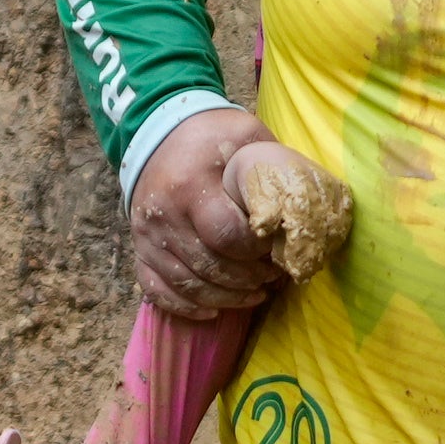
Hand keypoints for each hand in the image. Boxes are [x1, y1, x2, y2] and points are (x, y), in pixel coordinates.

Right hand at [129, 107, 289, 320]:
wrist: (158, 132)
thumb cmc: (212, 137)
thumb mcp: (246, 136)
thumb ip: (273, 166)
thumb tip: (305, 206)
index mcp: (191, 185)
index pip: (227, 235)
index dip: (257, 251)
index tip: (276, 249)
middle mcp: (164, 215)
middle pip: (211, 266)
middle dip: (247, 278)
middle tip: (272, 276)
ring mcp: (147, 236)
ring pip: (189, 285)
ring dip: (226, 297)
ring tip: (254, 293)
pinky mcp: (139, 250)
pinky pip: (158, 291)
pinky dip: (186, 307)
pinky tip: (213, 311)